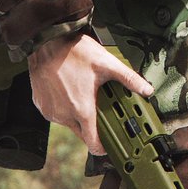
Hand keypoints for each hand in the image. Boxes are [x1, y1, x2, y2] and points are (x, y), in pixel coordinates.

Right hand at [27, 32, 153, 156]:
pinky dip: (63, 107)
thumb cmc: (74, 51)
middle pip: (82, 133)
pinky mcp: (41, 105)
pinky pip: (56, 113)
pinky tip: (68, 90)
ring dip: (77, 114)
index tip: (110, 142)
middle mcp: (64, 115)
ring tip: (83, 94)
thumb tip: (147, 90)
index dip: (104, 146)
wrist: (46, 41)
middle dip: (92, 125)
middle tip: (99, 109)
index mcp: (82, 109)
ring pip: (68, 122)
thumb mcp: (106, 63)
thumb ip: (128, 79)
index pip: (93, 143)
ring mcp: (50, 111)